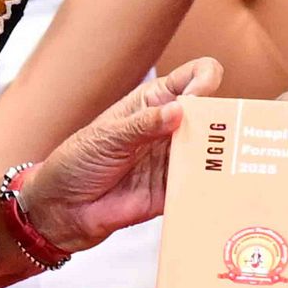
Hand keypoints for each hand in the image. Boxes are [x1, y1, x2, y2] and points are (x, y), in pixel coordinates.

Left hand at [20, 58, 223, 253]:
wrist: (63, 208)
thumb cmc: (78, 161)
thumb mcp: (107, 137)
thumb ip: (143, 124)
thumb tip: (180, 110)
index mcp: (154, 102)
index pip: (191, 79)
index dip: (204, 79)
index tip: (202, 93)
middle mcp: (170, 129)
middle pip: (210, 116)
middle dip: (221, 121)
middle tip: (221, 132)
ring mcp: (174, 160)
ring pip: (210, 152)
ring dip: (219, 156)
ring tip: (224, 161)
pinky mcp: (174, 191)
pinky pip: (199, 187)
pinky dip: (209, 187)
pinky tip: (216, 187)